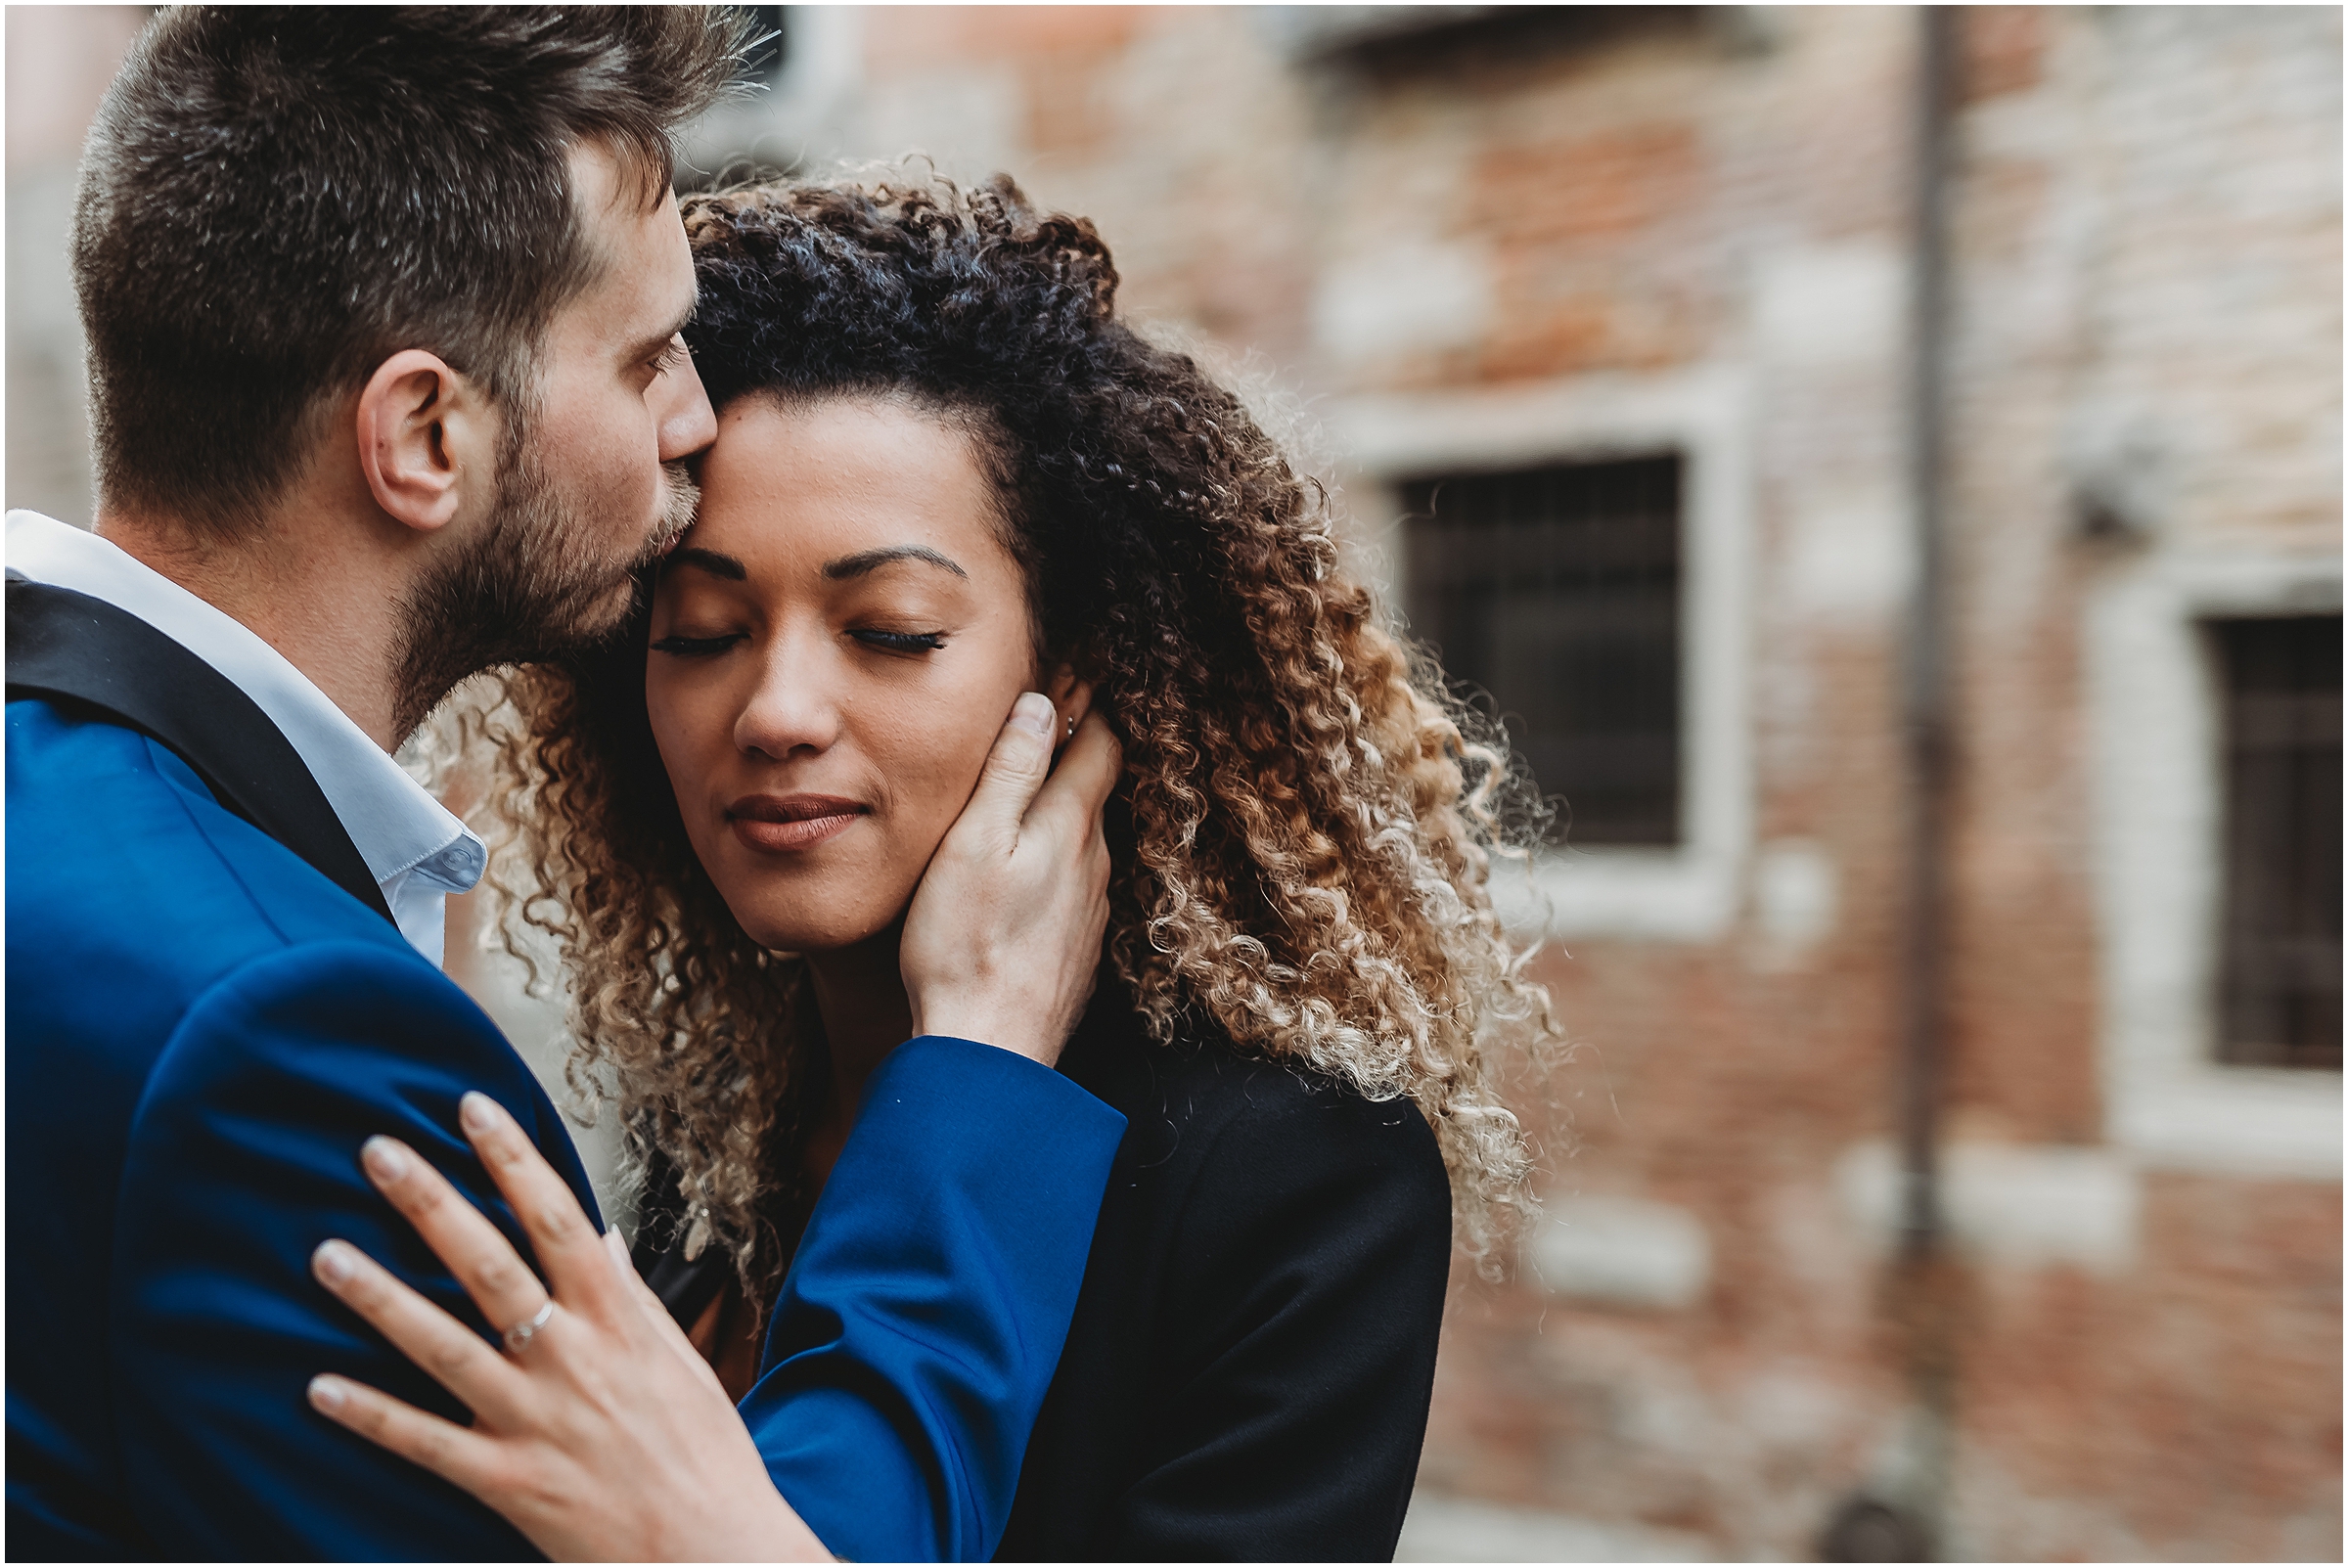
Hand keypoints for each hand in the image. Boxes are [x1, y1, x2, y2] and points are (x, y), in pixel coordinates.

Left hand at [306, 1092, 827, 1562]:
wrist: (717, 1548)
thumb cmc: (708, 1454)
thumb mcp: (682, 1361)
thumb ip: (634, 1299)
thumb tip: (606, 1240)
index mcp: (618, 1321)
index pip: (557, 1219)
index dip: (514, 1159)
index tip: (473, 1107)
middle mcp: (572, 1359)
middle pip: (490, 1265)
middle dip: (431, 1203)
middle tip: (378, 1150)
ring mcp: (536, 1420)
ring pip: (444, 1346)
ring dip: (381, 1299)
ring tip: (325, 1254)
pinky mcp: (508, 1482)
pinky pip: (426, 1443)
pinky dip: (372, 1416)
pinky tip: (319, 1389)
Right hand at [901, 687, 1120, 1067]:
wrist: (989, 1050)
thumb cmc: (965, 944)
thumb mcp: (974, 841)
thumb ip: (1010, 771)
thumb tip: (1042, 705)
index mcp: (1070, 827)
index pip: (1099, 743)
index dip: (1089, 703)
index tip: (1074, 672)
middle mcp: (1094, 863)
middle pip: (1098, 788)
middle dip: (1079, 747)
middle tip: (1053, 712)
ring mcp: (1092, 910)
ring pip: (1087, 839)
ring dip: (1065, 807)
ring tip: (1029, 787)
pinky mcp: (1078, 949)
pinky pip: (1076, 885)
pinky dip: (1057, 858)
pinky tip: (1025, 870)